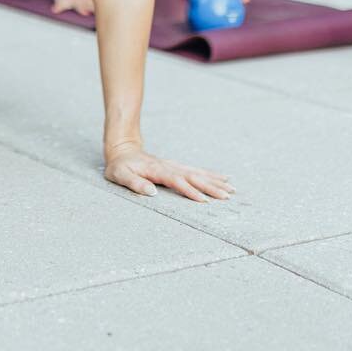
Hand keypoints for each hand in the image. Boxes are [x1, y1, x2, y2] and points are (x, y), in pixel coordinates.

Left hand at [103, 144, 233, 201]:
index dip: (190, 191)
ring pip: (198, 173)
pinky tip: (222, 178)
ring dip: (215, 181)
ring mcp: (174, 166)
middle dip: (211, 187)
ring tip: (231, 189)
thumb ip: (135, 183)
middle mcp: (169, 167)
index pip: (177, 181)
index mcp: (157, 170)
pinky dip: (210, 174)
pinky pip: (196, 171)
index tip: (204, 201)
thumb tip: (152, 193)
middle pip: (193, 177)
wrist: (123, 149)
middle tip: (227, 196)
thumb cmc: (120, 166)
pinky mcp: (176, 167)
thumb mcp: (120, 175)